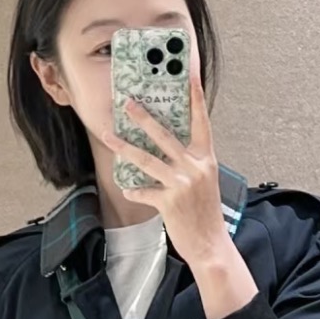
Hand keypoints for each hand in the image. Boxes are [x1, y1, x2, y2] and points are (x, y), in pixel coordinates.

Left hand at [98, 64, 228, 270]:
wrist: (210, 243)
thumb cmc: (206, 212)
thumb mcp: (205, 180)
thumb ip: (190, 161)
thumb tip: (168, 145)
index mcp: (206, 159)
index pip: (201, 121)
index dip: (196, 97)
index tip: (189, 75)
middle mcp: (195, 167)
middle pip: (165, 136)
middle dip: (144, 118)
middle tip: (128, 104)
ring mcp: (181, 184)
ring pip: (147, 159)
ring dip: (124, 147)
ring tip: (108, 136)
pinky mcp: (168, 201)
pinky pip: (143, 190)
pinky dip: (134, 190)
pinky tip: (128, 189)